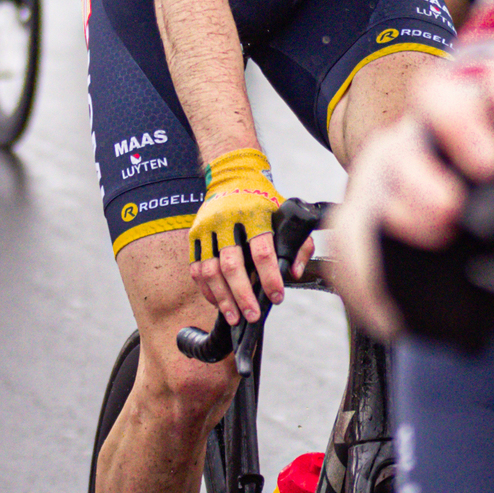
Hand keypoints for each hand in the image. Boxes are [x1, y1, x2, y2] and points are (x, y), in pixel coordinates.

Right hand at [189, 145, 283, 320]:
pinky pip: (196, 268)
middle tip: (252, 315)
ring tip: (234, 316)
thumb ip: (298, 243)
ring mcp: (207, 228)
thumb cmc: (263, 199)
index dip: (269, 277)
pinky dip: (206, 289)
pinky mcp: (195, 235)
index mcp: (254, 213)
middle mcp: (228, 220)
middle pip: (232, 265)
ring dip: (222, 298)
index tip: (276, 296)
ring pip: (210, 270)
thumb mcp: (286, 213)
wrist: (232, 175)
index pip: (262, 250)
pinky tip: (218, 302)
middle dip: (243, 295)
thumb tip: (293, 273)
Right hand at [327, 62, 493, 340]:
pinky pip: (350, 231)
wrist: (437, 246)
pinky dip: (364, 262)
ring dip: (415, 191)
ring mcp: (391, 167)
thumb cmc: (493, 209)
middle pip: (437, 97)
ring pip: (393, 159)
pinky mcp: (358, 216)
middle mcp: (432, 131)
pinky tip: (388, 297)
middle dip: (463, 125)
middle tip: (488, 167)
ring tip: (440, 225)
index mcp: (484, 116)